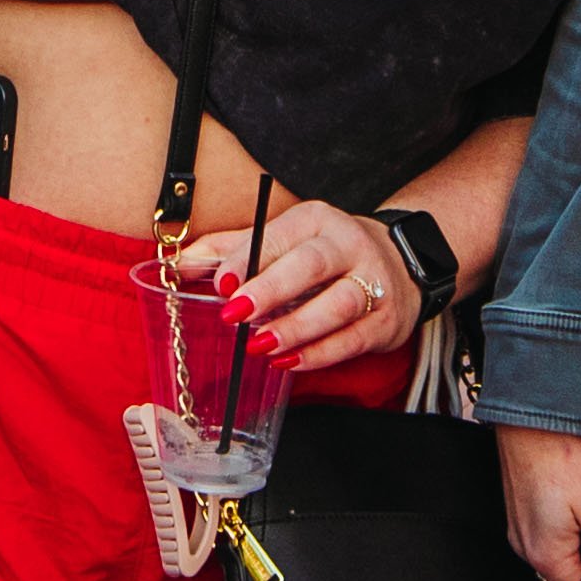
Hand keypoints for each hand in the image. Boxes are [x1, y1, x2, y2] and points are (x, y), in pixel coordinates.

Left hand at [232, 194, 428, 376]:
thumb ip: (230, 250)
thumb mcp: (282, 240)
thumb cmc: (326, 254)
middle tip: (237, 312)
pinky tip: (289, 361)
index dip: (247, 259)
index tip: (221, 283)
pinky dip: (319, 354)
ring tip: (261, 344)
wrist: (402, 262)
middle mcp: (349, 245)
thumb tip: (179, 265)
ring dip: (297, 327)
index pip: (279, 236)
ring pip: (338, 304)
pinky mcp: (386, 320)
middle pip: (311, 265)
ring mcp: (374, 282)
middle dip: (272, 289)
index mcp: (316, 220)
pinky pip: (352, 339)